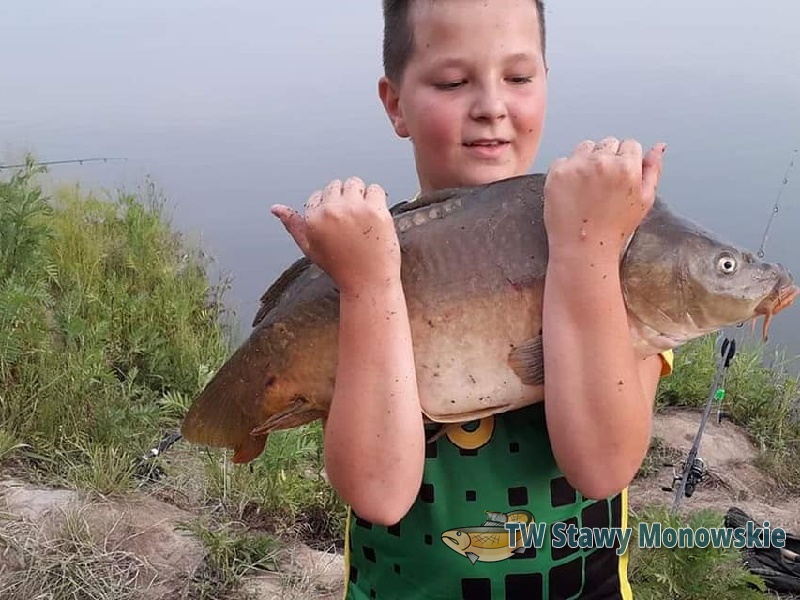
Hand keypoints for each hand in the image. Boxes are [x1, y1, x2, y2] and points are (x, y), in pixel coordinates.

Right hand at [271, 177, 400, 295]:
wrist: (368, 283)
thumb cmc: (340, 268)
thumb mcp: (310, 248)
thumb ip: (293, 225)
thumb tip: (275, 208)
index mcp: (313, 219)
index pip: (318, 195)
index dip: (329, 210)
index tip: (338, 226)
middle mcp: (331, 210)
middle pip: (336, 185)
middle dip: (343, 200)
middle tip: (351, 224)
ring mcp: (354, 209)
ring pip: (355, 183)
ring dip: (360, 196)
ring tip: (363, 219)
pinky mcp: (375, 210)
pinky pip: (376, 189)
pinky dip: (377, 200)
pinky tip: (375, 219)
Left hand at [543, 137, 666, 260]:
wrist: (583, 248)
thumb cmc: (614, 229)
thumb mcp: (645, 200)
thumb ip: (653, 170)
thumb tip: (659, 146)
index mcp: (627, 167)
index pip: (630, 144)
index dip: (625, 160)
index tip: (618, 176)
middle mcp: (602, 162)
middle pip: (608, 142)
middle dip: (607, 158)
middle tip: (602, 184)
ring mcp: (577, 166)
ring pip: (585, 147)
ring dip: (587, 160)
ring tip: (587, 187)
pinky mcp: (557, 173)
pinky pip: (563, 160)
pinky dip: (567, 172)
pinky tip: (572, 191)